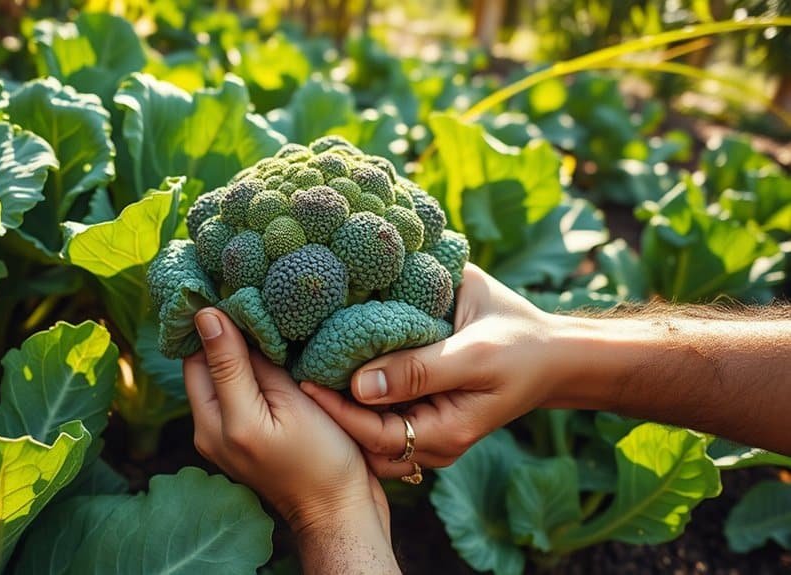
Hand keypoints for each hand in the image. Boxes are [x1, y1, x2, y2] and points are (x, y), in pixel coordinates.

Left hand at [183, 308, 389, 535]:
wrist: (338, 513)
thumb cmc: (324, 459)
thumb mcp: (289, 404)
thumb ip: (246, 362)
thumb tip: (210, 317)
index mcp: (217, 421)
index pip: (199, 352)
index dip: (216, 320)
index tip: (240, 292)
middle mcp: (208, 431)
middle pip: (202, 364)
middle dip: (224, 335)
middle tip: (257, 306)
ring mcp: (220, 439)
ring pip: (218, 377)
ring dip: (236, 353)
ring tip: (269, 330)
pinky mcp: (237, 441)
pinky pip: (231, 395)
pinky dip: (246, 373)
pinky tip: (273, 361)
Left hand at [303, 263, 559, 478]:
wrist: (552, 350)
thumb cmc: (517, 344)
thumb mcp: (472, 353)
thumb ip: (419, 369)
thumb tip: (359, 383)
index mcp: (445, 432)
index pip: (374, 435)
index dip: (337, 410)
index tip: (304, 379)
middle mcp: (432, 442)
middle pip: (365, 437)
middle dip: (330, 409)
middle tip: (293, 372)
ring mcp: (429, 430)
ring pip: (371, 428)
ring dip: (341, 402)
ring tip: (306, 367)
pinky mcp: (426, 411)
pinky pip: (384, 413)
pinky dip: (359, 393)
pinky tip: (336, 363)